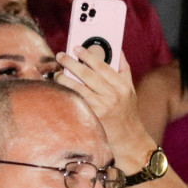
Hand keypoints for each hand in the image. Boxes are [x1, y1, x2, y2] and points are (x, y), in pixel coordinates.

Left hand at [56, 46, 151, 170]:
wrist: (130, 139)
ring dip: (64, 77)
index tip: (76, 48)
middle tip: (61, 55)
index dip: (88, 55)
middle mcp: (112, 95)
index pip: (102, 66)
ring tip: (57, 73)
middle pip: (87, 74)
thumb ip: (124, 70)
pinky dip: (66, 92)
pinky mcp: (92, 116)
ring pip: (77, 87)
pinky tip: (59, 88)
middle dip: (71, 63)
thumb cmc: (127, 112)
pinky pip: (75, 100)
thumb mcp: (130, 90)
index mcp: (122, 86)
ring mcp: (102, 106)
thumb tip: (118, 50)